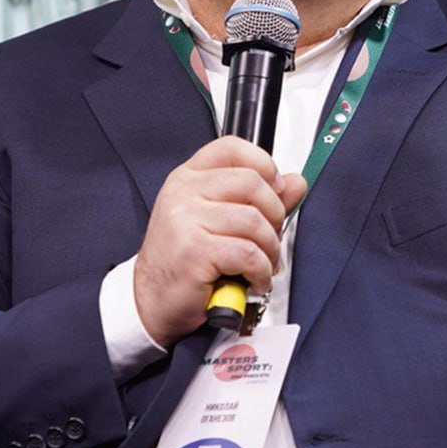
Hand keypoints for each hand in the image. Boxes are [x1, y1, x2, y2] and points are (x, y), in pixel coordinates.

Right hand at [133, 136, 307, 347]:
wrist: (150, 300)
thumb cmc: (182, 260)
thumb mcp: (217, 220)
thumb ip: (259, 198)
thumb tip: (295, 182)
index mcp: (188, 178)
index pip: (232, 148)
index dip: (264, 164)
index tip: (275, 189)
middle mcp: (183, 192)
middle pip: (252, 182)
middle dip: (274, 214)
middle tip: (270, 237)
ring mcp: (185, 220)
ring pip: (254, 220)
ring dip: (270, 249)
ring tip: (262, 264)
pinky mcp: (194, 251)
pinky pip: (248, 253)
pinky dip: (261, 271)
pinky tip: (253, 280)